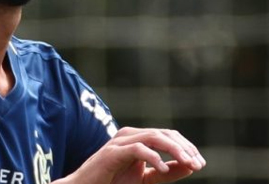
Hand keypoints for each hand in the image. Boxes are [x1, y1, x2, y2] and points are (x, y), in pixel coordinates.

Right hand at [57, 127, 205, 183]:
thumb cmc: (113, 183)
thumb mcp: (145, 179)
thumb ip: (166, 173)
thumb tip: (190, 166)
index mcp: (137, 139)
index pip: (167, 135)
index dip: (187, 147)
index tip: (200, 164)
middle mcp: (129, 135)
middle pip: (163, 133)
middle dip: (184, 148)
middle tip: (198, 164)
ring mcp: (120, 142)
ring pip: (153, 137)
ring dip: (174, 150)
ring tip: (187, 164)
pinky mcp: (112, 153)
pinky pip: (137, 149)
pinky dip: (154, 157)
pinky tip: (163, 169)